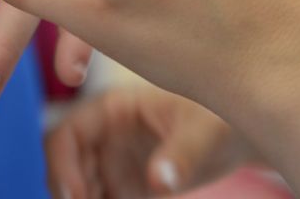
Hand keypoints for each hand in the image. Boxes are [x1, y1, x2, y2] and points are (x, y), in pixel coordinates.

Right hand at [46, 86, 253, 198]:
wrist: (237, 138)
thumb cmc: (222, 120)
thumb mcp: (205, 133)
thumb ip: (182, 155)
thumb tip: (158, 182)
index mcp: (112, 109)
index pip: (66, 135)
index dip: (61, 166)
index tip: (77, 197)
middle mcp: (104, 135)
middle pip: (64, 167)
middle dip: (70, 193)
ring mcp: (111, 162)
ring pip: (78, 188)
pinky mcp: (124, 185)